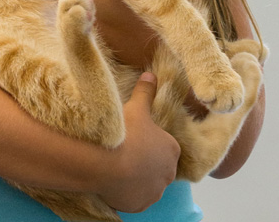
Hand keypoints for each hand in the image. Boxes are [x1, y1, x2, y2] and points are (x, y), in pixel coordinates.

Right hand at [96, 73, 180, 211]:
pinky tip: (117, 184)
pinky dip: (129, 194)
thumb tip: (151, 74)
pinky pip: (137, 200)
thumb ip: (146, 92)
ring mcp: (155, 191)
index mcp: (173, 149)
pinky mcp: (140, 205)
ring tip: (121, 170)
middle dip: (148, 164)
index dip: (153, 145)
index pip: (167, 148)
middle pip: (160, 168)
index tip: (138, 142)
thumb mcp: (136, 107)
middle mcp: (169, 173)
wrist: (106, 163)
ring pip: (150, 185)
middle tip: (129, 155)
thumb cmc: (126, 133)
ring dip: (140, 180)